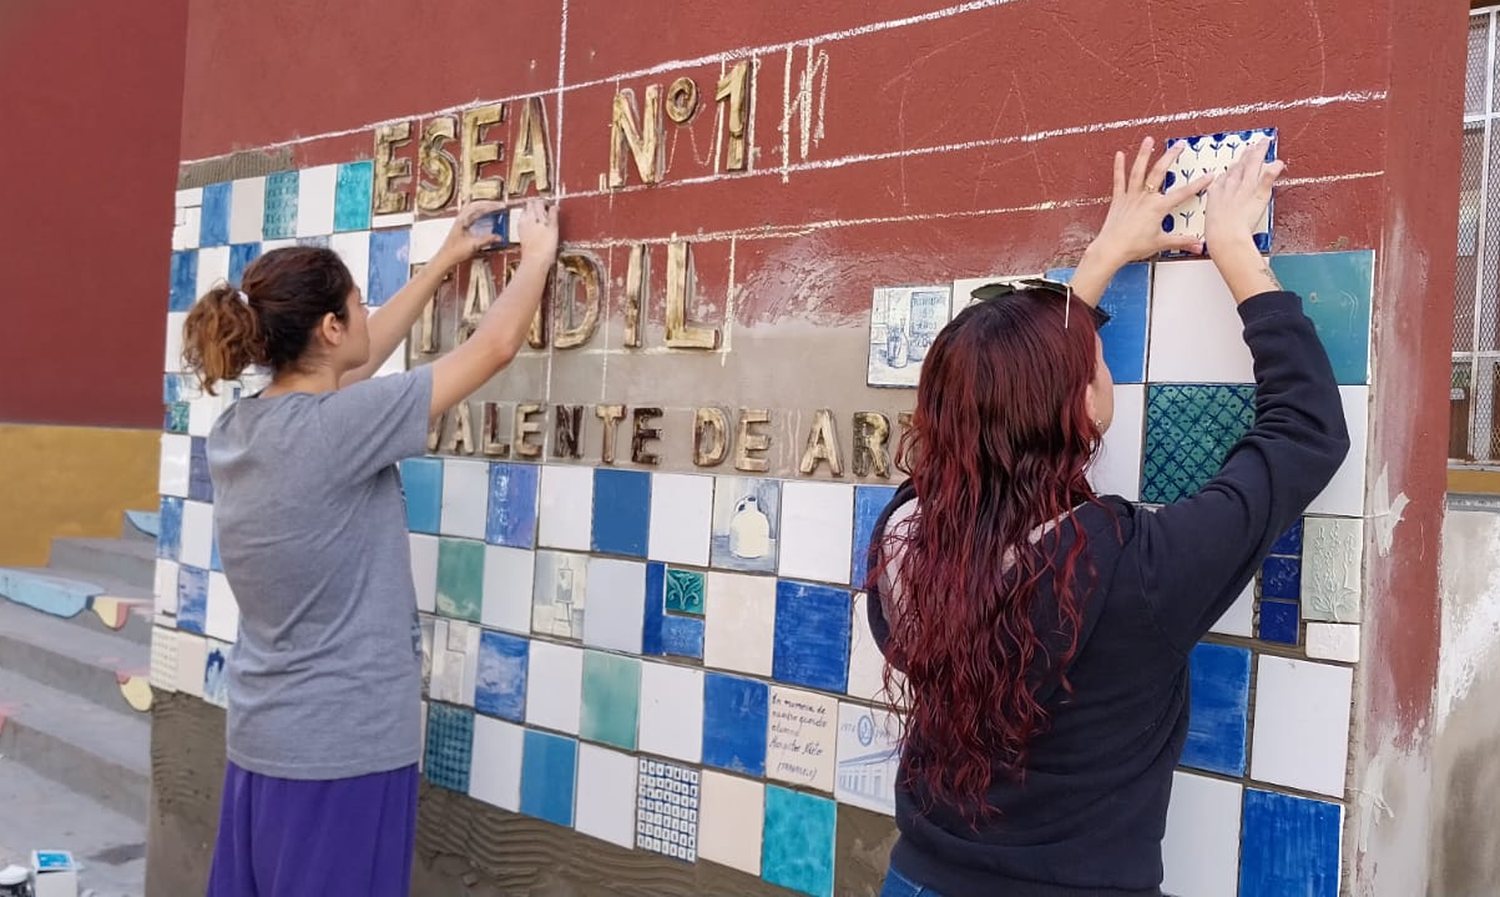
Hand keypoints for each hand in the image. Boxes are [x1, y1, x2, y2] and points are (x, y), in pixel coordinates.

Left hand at [435, 200, 508, 266]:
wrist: (446, 257)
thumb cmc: (455, 251)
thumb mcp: (474, 245)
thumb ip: (487, 240)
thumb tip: (499, 237)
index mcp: (463, 220)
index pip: (480, 209)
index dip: (492, 207)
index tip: (501, 206)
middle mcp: (461, 218)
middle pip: (476, 205)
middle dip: (490, 204)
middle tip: (500, 205)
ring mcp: (460, 220)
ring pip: (473, 207)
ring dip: (484, 205)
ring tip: (494, 205)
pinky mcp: (461, 224)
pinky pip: (469, 211)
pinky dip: (477, 209)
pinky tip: (479, 207)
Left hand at [515, 198, 559, 265]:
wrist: (536, 261)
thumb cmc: (545, 247)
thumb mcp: (554, 229)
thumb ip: (553, 215)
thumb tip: (555, 207)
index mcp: (534, 215)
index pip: (539, 201)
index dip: (546, 203)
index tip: (551, 207)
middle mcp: (526, 218)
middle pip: (530, 204)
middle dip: (537, 205)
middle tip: (546, 211)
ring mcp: (522, 225)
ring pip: (525, 212)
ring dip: (532, 212)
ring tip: (541, 219)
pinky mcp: (520, 233)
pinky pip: (523, 221)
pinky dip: (529, 220)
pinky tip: (535, 227)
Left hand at [1071, 138, 1212, 303]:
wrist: (1111, 249)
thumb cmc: (1135, 246)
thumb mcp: (1161, 243)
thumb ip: (1181, 241)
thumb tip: (1199, 245)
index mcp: (1158, 207)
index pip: (1183, 193)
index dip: (1198, 184)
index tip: (1209, 175)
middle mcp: (1145, 197)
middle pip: (1159, 172)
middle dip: (1171, 156)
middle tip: (1180, 144)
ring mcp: (1131, 196)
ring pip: (1138, 171)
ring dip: (1144, 154)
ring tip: (1149, 139)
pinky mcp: (1118, 199)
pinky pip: (1118, 180)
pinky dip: (1118, 167)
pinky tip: (1120, 154)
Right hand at [1202, 137, 1283, 253]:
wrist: (1224, 237)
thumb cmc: (1216, 233)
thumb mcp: (1210, 218)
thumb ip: (1216, 210)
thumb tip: (1217, 212)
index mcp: (1218, 192)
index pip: (1227, 175)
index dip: (1234, 167)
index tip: (1237, 162)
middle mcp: (1232, 186)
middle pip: (1240, 166)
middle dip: (1247, 154)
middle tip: (1253, 145)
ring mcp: (1246, 188)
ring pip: (1252, 166)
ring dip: (1259, 153)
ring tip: (1265, 143)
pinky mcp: (1258, 194)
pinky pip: (1267, 178)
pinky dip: (1273, 170)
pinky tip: (1279, 163)